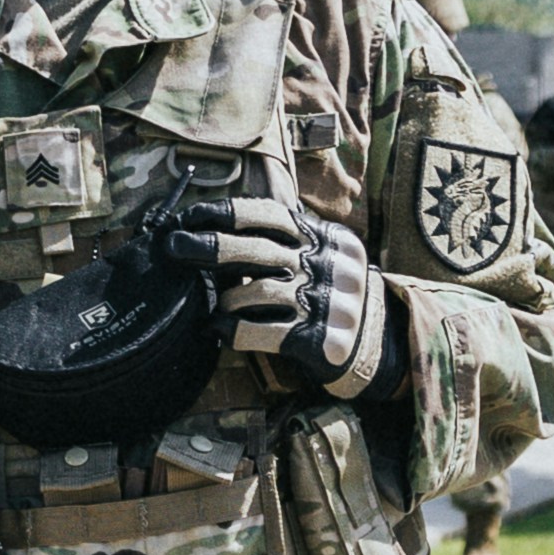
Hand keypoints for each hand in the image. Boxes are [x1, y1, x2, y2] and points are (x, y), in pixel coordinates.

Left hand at [160, 195, 396, 397]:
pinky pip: (261, 331)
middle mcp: (325, 263)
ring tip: (217, 307)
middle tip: (175, 248)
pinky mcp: (317, 338)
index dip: (226, 213)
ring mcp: (323, 301)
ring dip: (226, 299)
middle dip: (209, 246)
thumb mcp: (322, 254)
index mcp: (323, 237)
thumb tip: (222, 225)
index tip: (191, 216)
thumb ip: (286, 238)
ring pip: (256, 292)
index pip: (269, 215)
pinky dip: (232, 331)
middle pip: (257, 249)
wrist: (378, 342)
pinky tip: (219, 331)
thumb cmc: (332, 294)